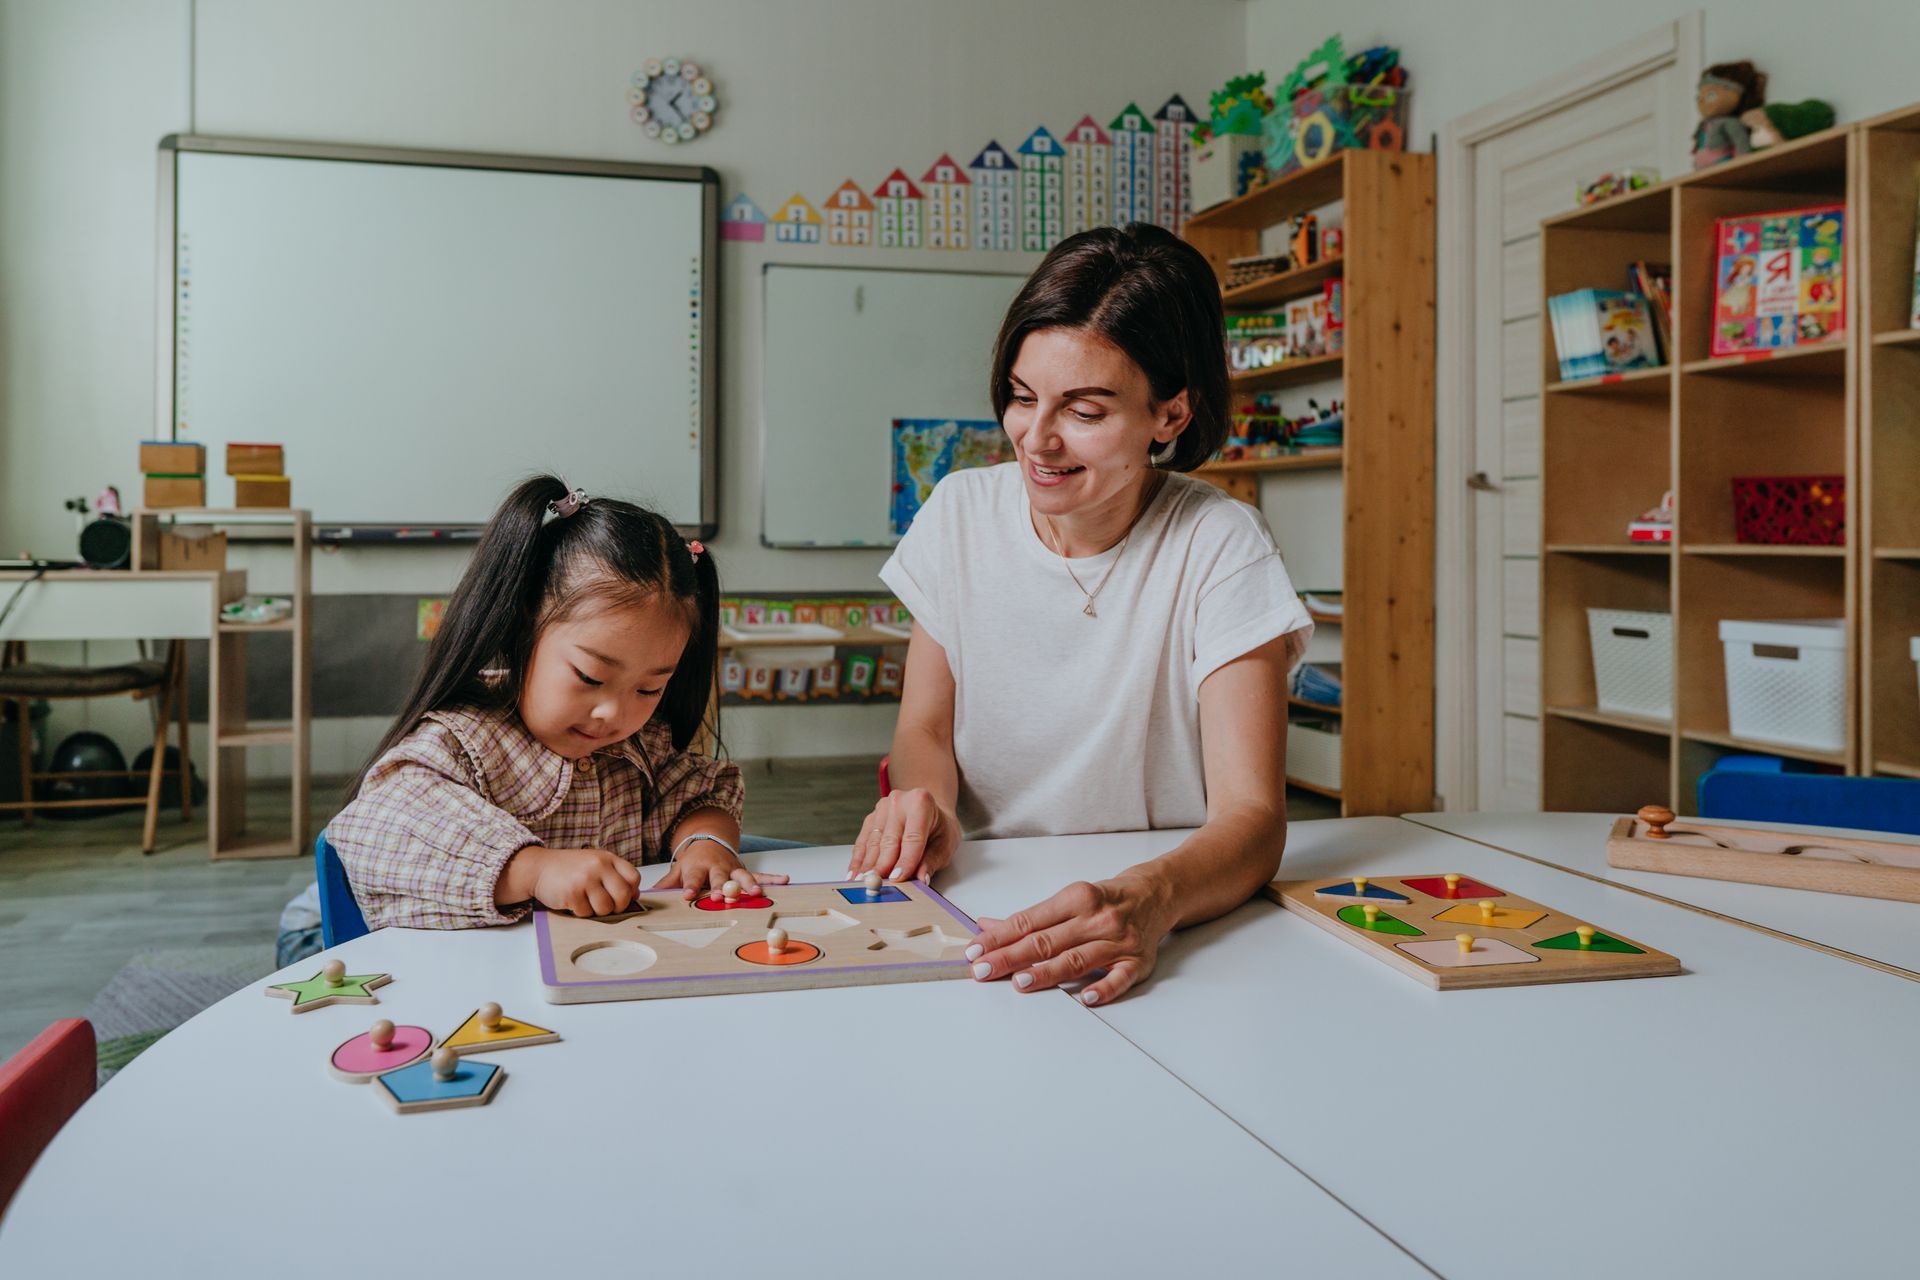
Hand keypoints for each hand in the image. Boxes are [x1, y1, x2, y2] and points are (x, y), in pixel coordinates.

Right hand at [520, 846, 640, 917]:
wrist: (538, 868)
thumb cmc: (568, 868)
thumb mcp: (594, 863)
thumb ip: (614, 875)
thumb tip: (635, 895)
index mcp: (607, 858)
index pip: (634, 878)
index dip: (631, 891)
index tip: (622, 896)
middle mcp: (598, 866)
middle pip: (623, 896)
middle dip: (617, 906)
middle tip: (607, 906)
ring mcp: (585, 880)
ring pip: (605, 908)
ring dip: (598, 911)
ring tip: (587, 902)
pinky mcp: (572, 894)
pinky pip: (586, 913)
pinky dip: (581, 912)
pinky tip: (574, 902)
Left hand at [651, 843, 789, 901]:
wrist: (709, 841)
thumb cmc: (693, 861)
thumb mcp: (678, 870)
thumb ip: (666, 884)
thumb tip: (645, 895)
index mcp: (697, 868)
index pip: (692, 879)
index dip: (689, 887)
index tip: (687, 895)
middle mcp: (717, 868)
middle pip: (719, 879)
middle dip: (721, 887)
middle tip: (722, 895)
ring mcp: (733, 869)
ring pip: (742, 877)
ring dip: (749, 884)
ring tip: (756, 892)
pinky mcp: (745, 870)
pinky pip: (762, 875)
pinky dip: (774, 878)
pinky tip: (786, 879)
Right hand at [846, 788, 959, 883]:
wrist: (930, 811)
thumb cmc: (939, 827)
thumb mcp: (945, 844)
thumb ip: (931, 861)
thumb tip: (920, 878)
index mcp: (921, 802)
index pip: (912, 837)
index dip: (905, 860)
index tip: (897, 878)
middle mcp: (898, 801)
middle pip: (889, 840)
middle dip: (882, 865)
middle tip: (876, 884)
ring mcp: (882, 809)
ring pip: (873, 842)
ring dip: (867, 866)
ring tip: (862, 883)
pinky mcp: (871, 818)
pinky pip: (862, 842)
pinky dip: (859, 860)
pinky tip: (854, 874)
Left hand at [965, 872, 1174, 1006]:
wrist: (1155, 895)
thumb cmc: (1104, 900)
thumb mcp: (1068, 900)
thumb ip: (1029, 918)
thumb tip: (986, 926)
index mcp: (1076, 898)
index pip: (1029, 921)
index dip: (999, 937)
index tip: (976, 950)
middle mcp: (1097, 918)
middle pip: (1047, 941)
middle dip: (1010, 956)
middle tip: (983, 970)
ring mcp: (1118, 941)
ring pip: (1077, 959)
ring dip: (1047, 971)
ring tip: (1020, 981)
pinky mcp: (1137, 962)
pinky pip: (1120, 978)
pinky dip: (1103, 988)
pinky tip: (1085, 999)